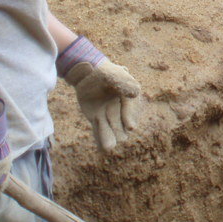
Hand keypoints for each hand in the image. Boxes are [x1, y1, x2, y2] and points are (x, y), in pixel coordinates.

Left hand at [58, 37, 141, 151]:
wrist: (88, 73)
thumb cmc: (103, 72)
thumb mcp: (113, 74)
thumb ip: (123, 83)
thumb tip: (135, 94)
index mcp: (129, 94)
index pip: (130, 106)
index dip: (130, 116)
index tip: (131, 127)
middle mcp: (120, 107)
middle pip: (121, 120)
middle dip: (120, 130)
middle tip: (121, 140)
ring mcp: (108, 113)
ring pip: (109, 126)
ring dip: (110, 137)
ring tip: (109, 148)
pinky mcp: (97, 117)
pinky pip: (98, 128)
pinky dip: (100, 138)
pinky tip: (102, 149)